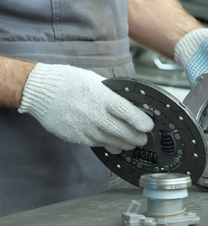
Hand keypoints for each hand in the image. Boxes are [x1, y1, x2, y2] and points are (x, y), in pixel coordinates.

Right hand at [18, 63, 153, 149]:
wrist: (40, 91)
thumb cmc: (69, 81)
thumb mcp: (94, 80)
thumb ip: (111, 94)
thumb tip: (128, 104)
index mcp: (101, 96)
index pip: (127, 112)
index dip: (141, 121)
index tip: (149, 126)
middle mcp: (95, 114)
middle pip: (123, 131)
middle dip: (138, 137)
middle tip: (144, 138)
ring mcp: (85, 128)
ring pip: (112, 142)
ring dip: (126, 144)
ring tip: (132, 143)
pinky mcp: (77, 137)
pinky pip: (99, 144)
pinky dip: (110, 145)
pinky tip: (115, 144)